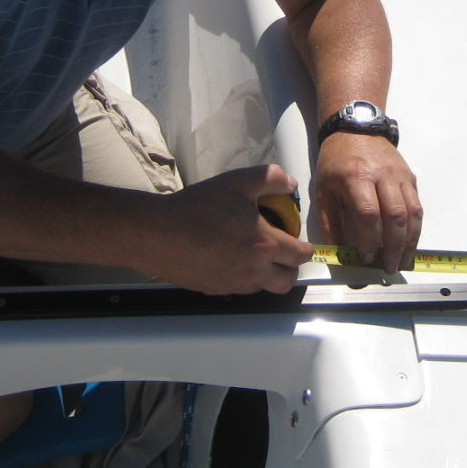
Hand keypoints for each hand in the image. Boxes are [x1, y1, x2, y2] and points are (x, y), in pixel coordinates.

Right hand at [150, 164, 313, 293]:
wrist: (159, 233)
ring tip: (255, 254)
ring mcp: (234, 283)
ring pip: (263, 287)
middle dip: (290, 268)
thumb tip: (290, 184)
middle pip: (286, 281)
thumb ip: (271, 178)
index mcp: (264, 244)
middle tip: (282, 253)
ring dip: (267, 274)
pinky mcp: (215, 289)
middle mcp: (253, 269)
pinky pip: (239, 288)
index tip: (302, 243)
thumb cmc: (198, 207)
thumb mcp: (238, 181)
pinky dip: (243, 277)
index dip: (307, 249)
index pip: (300, 255)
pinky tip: (230, 258)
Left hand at [313, 134, 421, 272]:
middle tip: (389, 267)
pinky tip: (409, 243)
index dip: (370, 240)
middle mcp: (383, 176)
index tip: (366, 258)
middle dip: (394, 247)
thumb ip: (330, 223)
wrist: (356, 128)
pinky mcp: (410, 178)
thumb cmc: (336, 160)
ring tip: (403, 261)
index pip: (369, 214)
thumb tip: (339, 253)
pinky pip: (417, 206)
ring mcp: (400, 176)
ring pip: (413, 212)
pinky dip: (416, 228)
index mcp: (357, 177)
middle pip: (396, 216)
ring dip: (410, 241)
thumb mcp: (324, 190)